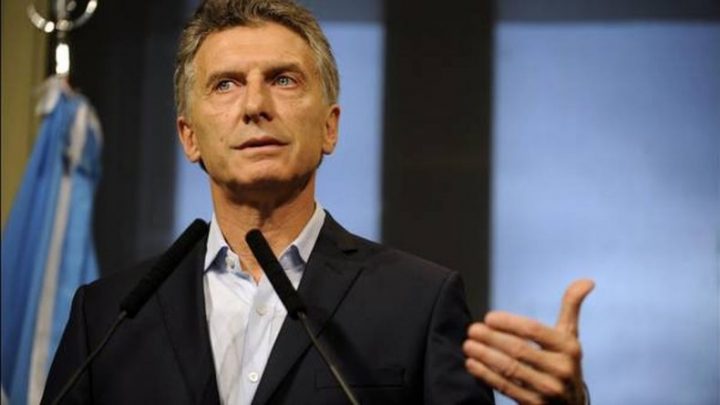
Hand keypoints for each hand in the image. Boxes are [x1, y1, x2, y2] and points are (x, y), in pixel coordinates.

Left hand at [463, 279, 594, 404]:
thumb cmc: (564, 362)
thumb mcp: (570, 336)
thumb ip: (571, 307)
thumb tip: (587, 280)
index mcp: (569, 347)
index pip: (534, 330)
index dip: (509, 323)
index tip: (488, 317)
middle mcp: (562, 369)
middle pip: (519, 350)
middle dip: (491, 339)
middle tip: (472, 330)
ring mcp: (549, 390)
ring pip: (510, 369)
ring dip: (485, 356)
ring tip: (467, 345)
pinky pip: (506, 388)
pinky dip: (486, 375)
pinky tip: (472, 364)